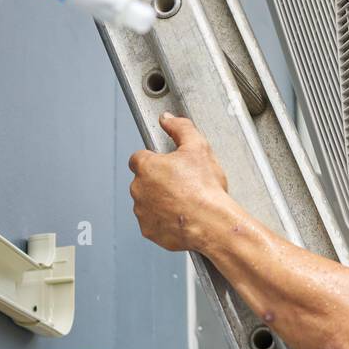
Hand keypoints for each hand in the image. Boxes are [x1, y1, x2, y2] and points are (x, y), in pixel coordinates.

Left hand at [128, 114, 230, 251]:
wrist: (210, 222)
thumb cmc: (204, 188)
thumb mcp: (198, 147)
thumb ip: (180, 128)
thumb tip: (168, 118)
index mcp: (147, 167)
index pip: (139, 157)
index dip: (155, 158)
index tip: (168, 163)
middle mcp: (138, 189)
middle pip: (144, 180)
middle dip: (159, 180)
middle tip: (183, 181)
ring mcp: (142, 211)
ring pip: (148, 201)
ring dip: (161, 199)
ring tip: (185, 199)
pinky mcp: (148, 230)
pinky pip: (153, 221)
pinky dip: (164, 218)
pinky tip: (182, 214)